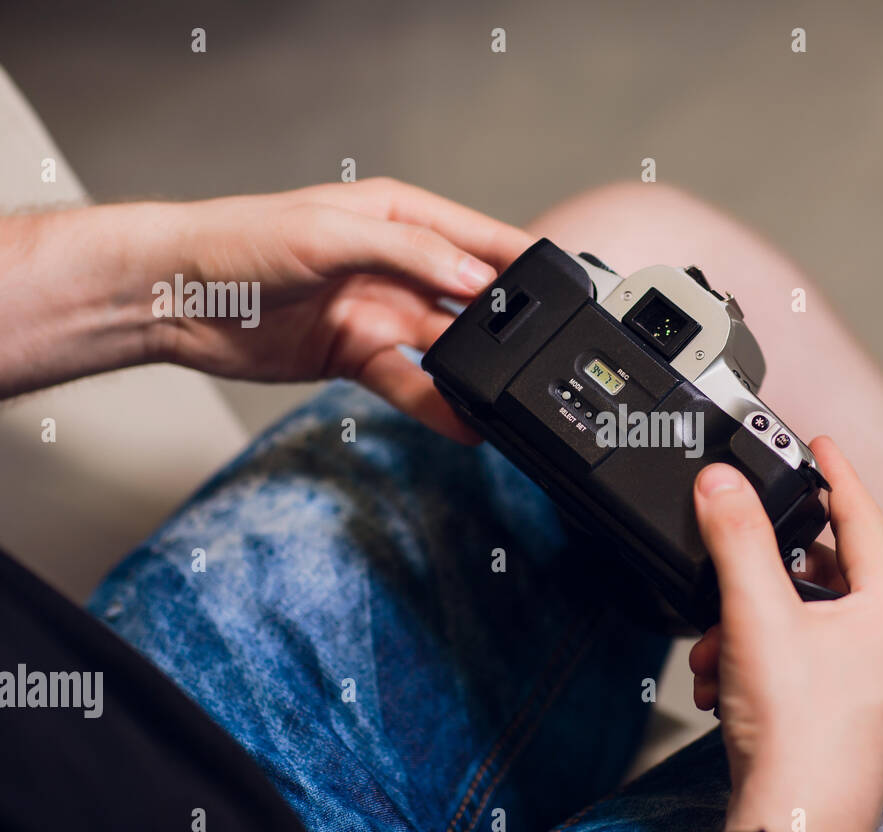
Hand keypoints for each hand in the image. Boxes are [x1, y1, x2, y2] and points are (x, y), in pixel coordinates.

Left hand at [0, 178, 533, 440]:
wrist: (175, 298)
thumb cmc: (240, 243)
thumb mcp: (332, 235)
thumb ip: (411, 254)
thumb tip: (475, 277)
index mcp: (398, 218)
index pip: (479, 238)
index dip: (522, 261)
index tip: (567, 287)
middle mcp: (396, 265)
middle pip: (470, 298)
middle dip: (506, 325)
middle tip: (542, 353)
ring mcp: (379, 313)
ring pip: (445, 347)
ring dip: (474, 372)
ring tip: (510, 397)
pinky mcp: (357, 356)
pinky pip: (410, 383)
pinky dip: (437, 404)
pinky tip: (466, 423)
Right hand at [689, 436, 882, 831]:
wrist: (797, 828)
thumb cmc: (799, 739)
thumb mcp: (756, 617)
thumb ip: (737, 540)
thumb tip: (723, 485)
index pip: (864, 519)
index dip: (836, 474)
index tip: (820, 444)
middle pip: (828, 575)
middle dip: (765, 574)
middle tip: (735, 562)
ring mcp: (879, 686)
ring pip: (808, 624)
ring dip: (751, 626)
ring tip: (717, 651)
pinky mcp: (853, 716)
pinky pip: (806, 663)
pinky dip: (762, 662)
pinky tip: (727, 684)